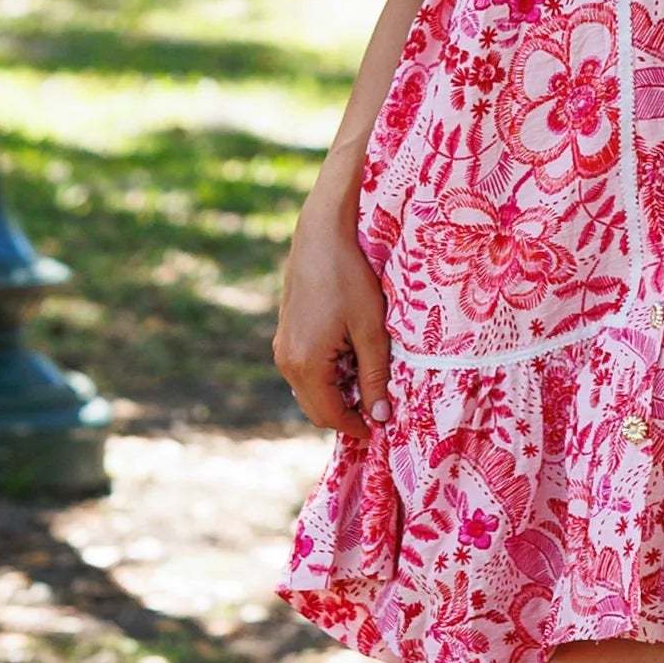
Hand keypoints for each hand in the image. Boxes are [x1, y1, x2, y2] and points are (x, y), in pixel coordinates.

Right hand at [274, 177, 390, 434]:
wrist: (321, 235)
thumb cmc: (350, 278)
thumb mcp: (371, 330)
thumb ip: (375, 377)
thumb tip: (380, 416)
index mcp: (306, 364)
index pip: (330, 415)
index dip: (357, 426)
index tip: (381, 427)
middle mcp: (286, 361)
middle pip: (315, 408)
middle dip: (345, 414)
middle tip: (377, 409)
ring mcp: (282, 346)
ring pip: (309, 390)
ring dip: (336, 394)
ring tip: (369, 380)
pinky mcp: (285, 334)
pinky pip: (304, 370)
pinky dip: (326, 376)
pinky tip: (351, 357)